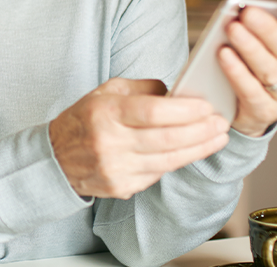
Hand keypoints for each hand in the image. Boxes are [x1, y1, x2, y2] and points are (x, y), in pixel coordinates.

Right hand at [49, 78, 229, 198]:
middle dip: (200, 131)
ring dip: (198, 149)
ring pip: (167, 160)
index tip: (206, 107)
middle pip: (166, 138)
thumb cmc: (85, 119)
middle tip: (221, 123)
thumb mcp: (106, 92)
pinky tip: (192, 151)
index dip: (184, 110)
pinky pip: (158, 174)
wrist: (56, 158)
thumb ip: (143, 89)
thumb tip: (178, 92)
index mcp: (105, 112)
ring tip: (217, 138)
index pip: (152, 111)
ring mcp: (115, 168)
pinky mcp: (121, 187)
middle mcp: (109, 142)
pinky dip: (177, 161)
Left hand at [217, 0, 276, 136]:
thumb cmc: (266, 63)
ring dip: (250, 48)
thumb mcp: (274, 45)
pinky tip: (224, 54)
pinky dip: (236, 71)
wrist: (254, 108)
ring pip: (270, 71)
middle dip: (268, 30)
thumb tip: (246, 11)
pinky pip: (250, 91)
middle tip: (248, 13)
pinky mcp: (265, 112)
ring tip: (232, 29)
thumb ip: (268, 28)